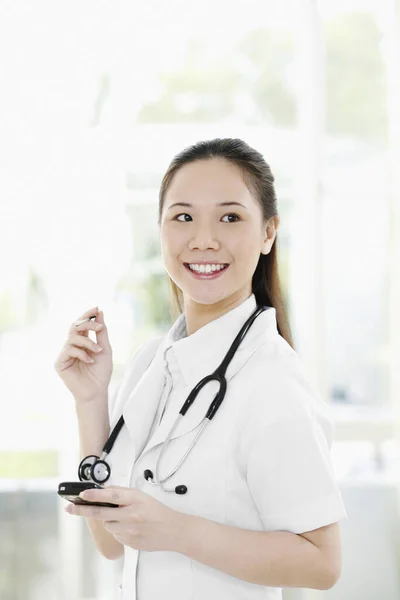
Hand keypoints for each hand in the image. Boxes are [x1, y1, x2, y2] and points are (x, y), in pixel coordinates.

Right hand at [54, 307, 112, 402]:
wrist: (96, 391)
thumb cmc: (101, 372)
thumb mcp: (105, 349)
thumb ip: (102, 332)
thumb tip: (100, 312)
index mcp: (82, 341)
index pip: (82, 324)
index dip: (87, 315)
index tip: (97, 308)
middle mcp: (71, 345)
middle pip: (75, 326)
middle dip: (88, 324)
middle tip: (99, 328)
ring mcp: (64, 353)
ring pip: (73, 337)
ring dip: (88, 342)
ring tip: (99, 351)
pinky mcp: (59, 363)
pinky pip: (69, 350)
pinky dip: (82, 353)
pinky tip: (90, 361)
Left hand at [64, 486, 184, 552]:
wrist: (172, 530)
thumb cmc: (157, 511)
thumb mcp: (141, 495)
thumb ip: (123, 493)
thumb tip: (103, 490)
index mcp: (135, 500)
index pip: (111, 495)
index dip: (95, 495)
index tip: (82, 494)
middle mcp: (132, 515)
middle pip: (102, 512)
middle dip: (83, 510)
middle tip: (70, 508)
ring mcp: (130, 531)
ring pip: (108, 525)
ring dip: (110, 520)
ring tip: (124, 518)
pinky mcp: (130, 543)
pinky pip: (116, 535)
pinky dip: (119, 530)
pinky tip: (130, 528)